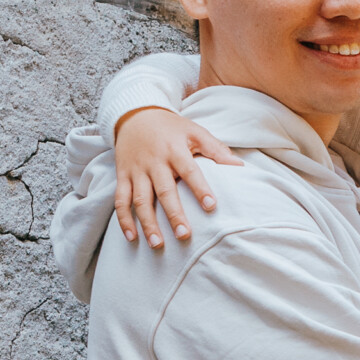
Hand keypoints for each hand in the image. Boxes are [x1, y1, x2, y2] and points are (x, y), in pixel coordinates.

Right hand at [114, 107, 240, 247]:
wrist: (134, 115)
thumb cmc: (170, 127)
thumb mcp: (194, 131)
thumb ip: (216, 149)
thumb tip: (239, 166)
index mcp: (174, 150)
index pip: (190, 171)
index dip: (200, 189)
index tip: (212, 207)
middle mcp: (154, 162)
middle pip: (164, 191)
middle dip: (174, 214)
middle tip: (185, 235)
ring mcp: (136, 170)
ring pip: (140, 200)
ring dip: (148, 223)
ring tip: (158, 244)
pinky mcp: (122, 176)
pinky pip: (120, 200)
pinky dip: (124, 220)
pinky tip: (132, 238)